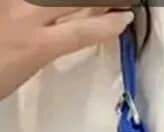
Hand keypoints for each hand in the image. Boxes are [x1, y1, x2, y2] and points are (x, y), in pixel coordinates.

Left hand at [0, 0, 133, 100]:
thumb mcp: (28, 66)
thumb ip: (50, 43)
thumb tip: (75, 28)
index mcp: (37, 45)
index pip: (85, 30)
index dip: (109, 23)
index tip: (125, 16)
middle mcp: (26, 18)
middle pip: (73, 1)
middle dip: (97, 1)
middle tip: (114, 1)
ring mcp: (12, 4)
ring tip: (87, 2)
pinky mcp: (3, 0)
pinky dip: (51, 1)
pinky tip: (55, 4)